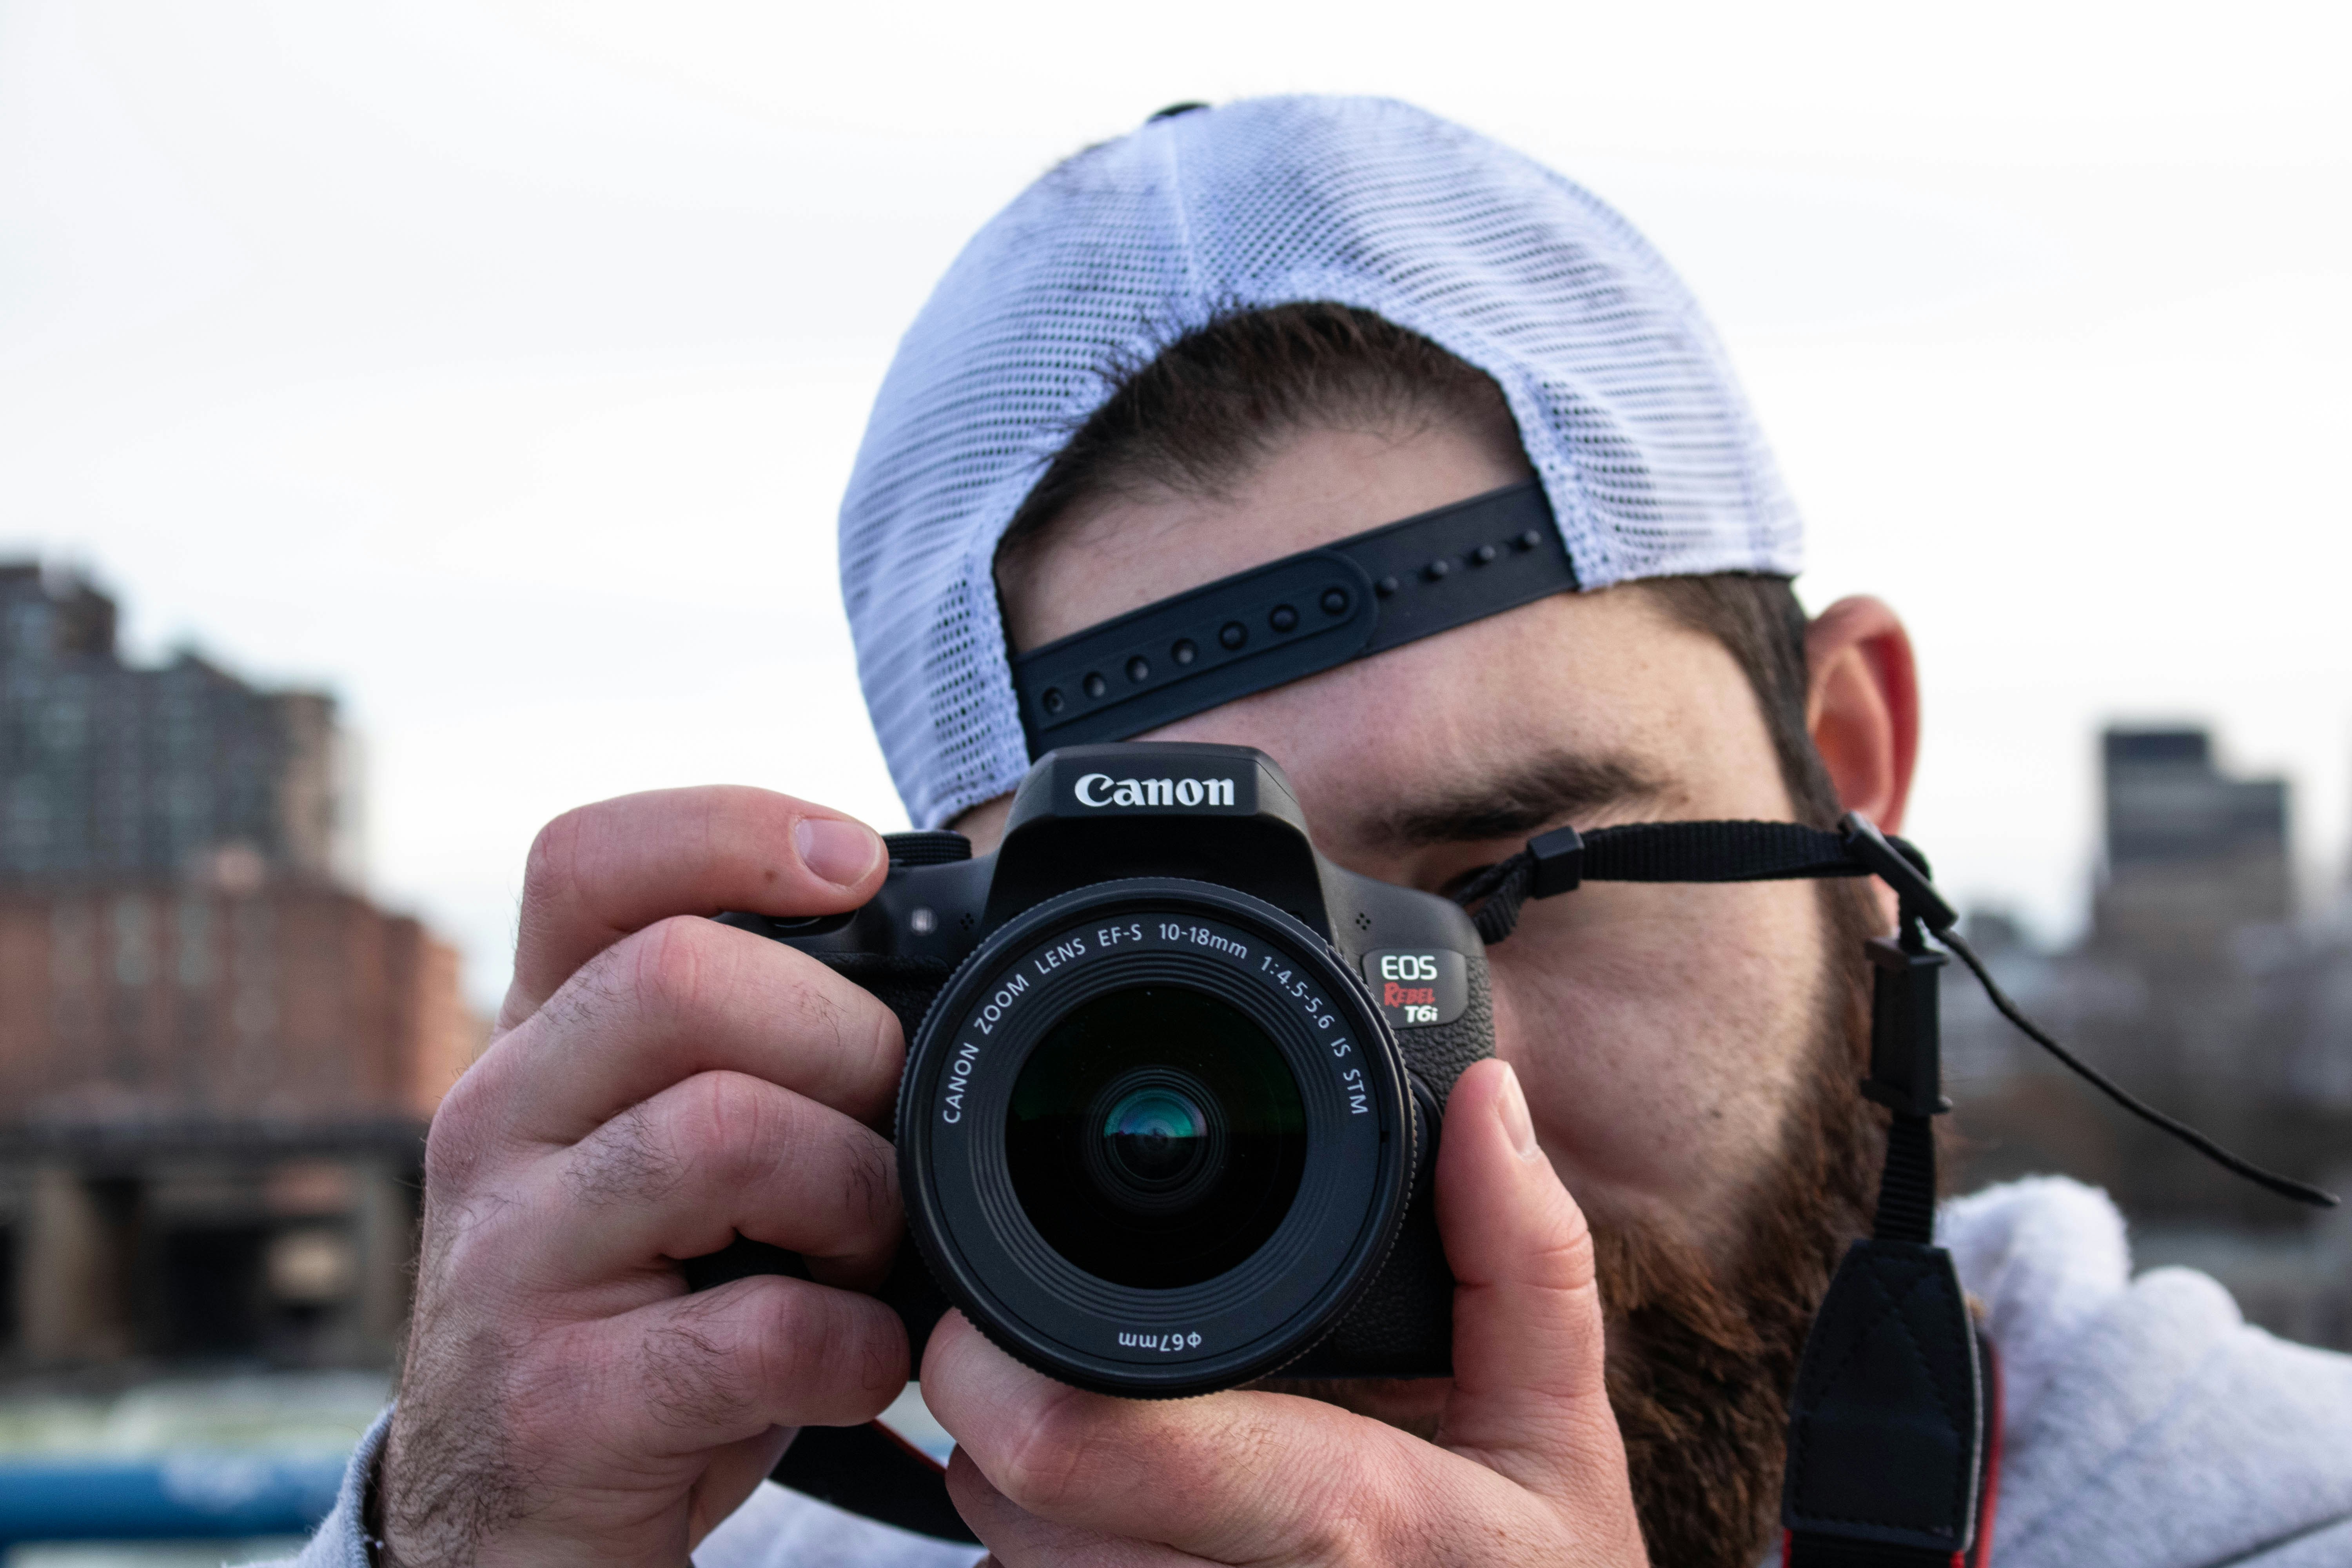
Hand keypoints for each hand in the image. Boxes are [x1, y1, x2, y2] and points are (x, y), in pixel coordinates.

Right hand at [378, 788, 907, 1565]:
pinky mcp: (561, 1403)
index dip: (732, 830)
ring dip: (857, 1191)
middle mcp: (499, 1122)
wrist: (513, 1521)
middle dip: (843, 1040)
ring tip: (872, 1251)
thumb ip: (751, 1046)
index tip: (857, 867)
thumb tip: (933, 952)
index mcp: (540, 1040)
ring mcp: (512, 1262)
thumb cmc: (641, 1306)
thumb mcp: (670, 1150)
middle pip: (683, 978)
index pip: (590, 864)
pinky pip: (758, 1329)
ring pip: (726, 1133)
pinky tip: (858, 1361)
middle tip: (887, 1123)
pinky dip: (853, 1345)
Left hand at [924, 1057, 1649, 1565]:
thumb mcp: (1559, 1432)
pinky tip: (1117, 1529)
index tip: (991, 1317)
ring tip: (1107, 1449)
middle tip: (1055, 1364)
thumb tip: (1485, 1097)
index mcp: (1345, 1516)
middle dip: (1008, 1421)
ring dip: (1021, 1507)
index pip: (1083, 1446)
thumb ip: (1521, 1256)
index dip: (1004, 1376)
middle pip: (1016, 1510)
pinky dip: (1052, 1564)